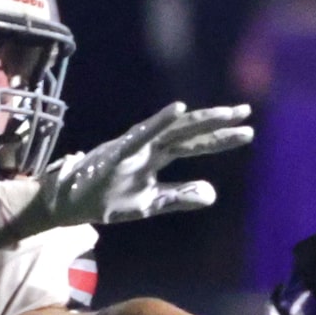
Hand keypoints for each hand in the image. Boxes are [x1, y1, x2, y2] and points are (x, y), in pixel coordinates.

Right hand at [9, 102, 253, 235]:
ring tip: (224, 113)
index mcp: (155, 155)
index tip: (246, 130)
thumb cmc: (107, 199)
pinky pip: (142, 134)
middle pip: (188, 131)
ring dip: (198, 120)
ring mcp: (133, 146)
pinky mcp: (117, 152)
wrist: (69, 204)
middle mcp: (148, 145)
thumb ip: (179, 197)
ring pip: (171, 129)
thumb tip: (212, 194)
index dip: (219, 137)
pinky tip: (178, 110)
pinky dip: (159, 121)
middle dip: (217, 123)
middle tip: (246, 114)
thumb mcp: (150, 203)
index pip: (193, 142)